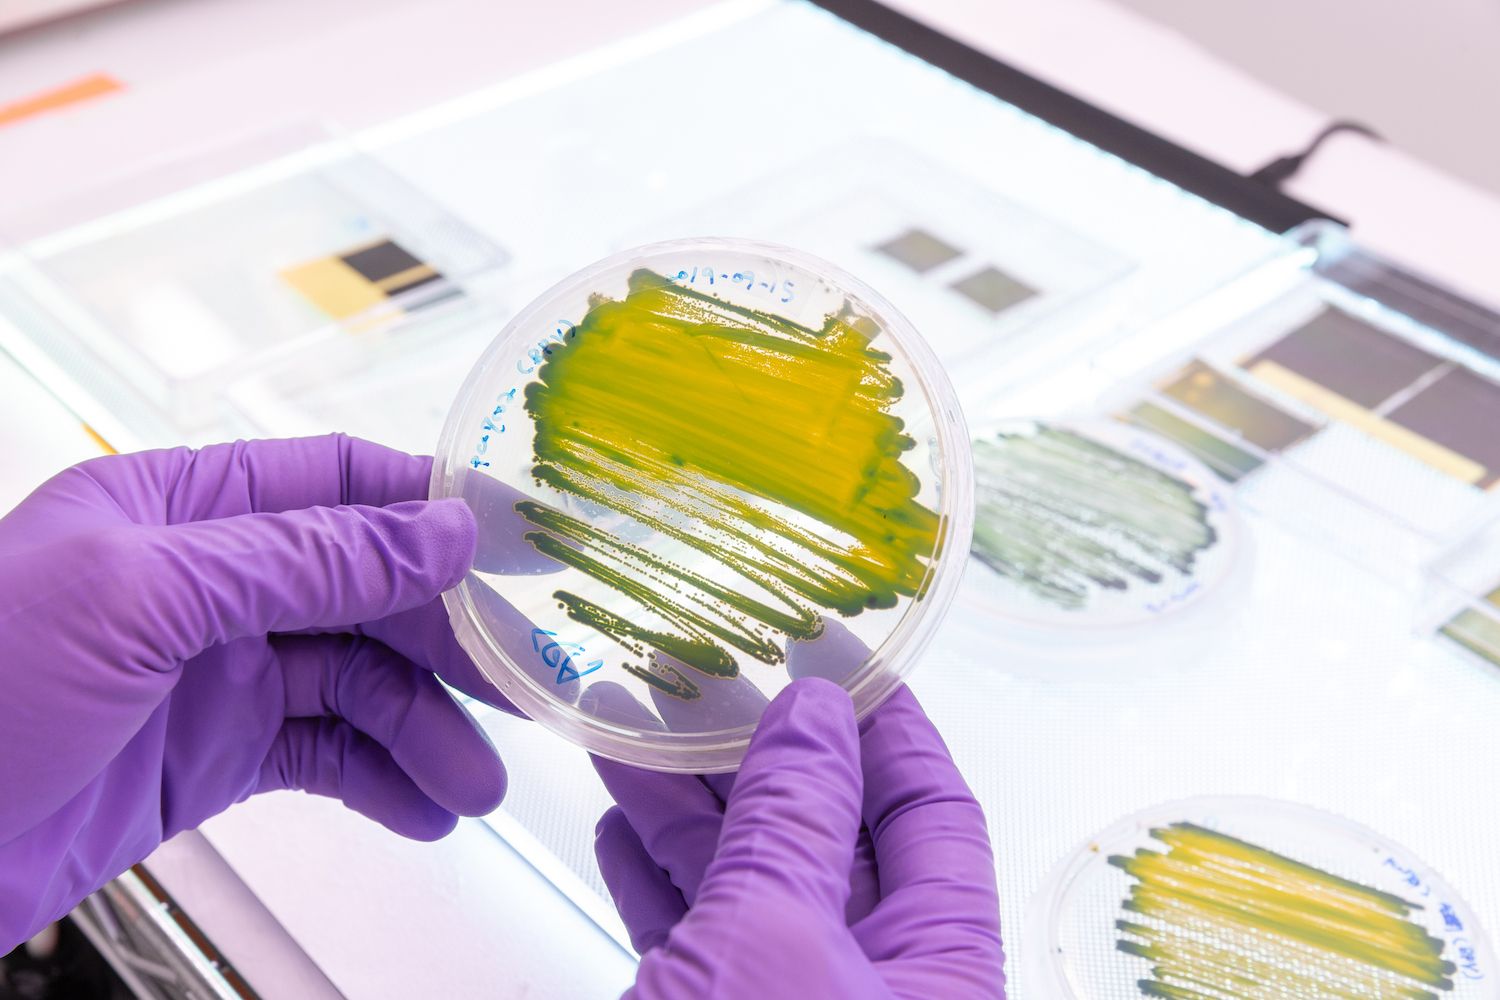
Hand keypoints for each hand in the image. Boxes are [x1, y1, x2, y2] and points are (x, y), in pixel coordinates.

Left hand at [0, 435, 508, 949]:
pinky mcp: (211, 756)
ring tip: (470, 782)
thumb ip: (299, 559)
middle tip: (518, 682)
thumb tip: (436, 533)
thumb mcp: (141, 600)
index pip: (336, 482)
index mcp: (179, 508)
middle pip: (364, 589)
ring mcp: (211, 672)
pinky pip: (323, 753)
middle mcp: (205, 583)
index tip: (516, 541)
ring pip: (357, 681)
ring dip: (424, 727)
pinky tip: (420, 808)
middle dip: (445, 638)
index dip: (431, 507)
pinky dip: (379, 780)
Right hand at [592, 678, 1005, 997]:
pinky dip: (655, 880)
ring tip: (636, 719)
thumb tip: (814, 713)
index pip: (933, 819)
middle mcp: (873, 989)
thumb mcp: (773, 938)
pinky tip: (619, 818)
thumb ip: (794, 821)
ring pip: (747, 884)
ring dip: (684, 805)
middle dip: (759, 754)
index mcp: (938, 975)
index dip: (888, 729)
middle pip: (828, 840)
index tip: (837, 654)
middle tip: (709, 672)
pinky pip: (695, 938)